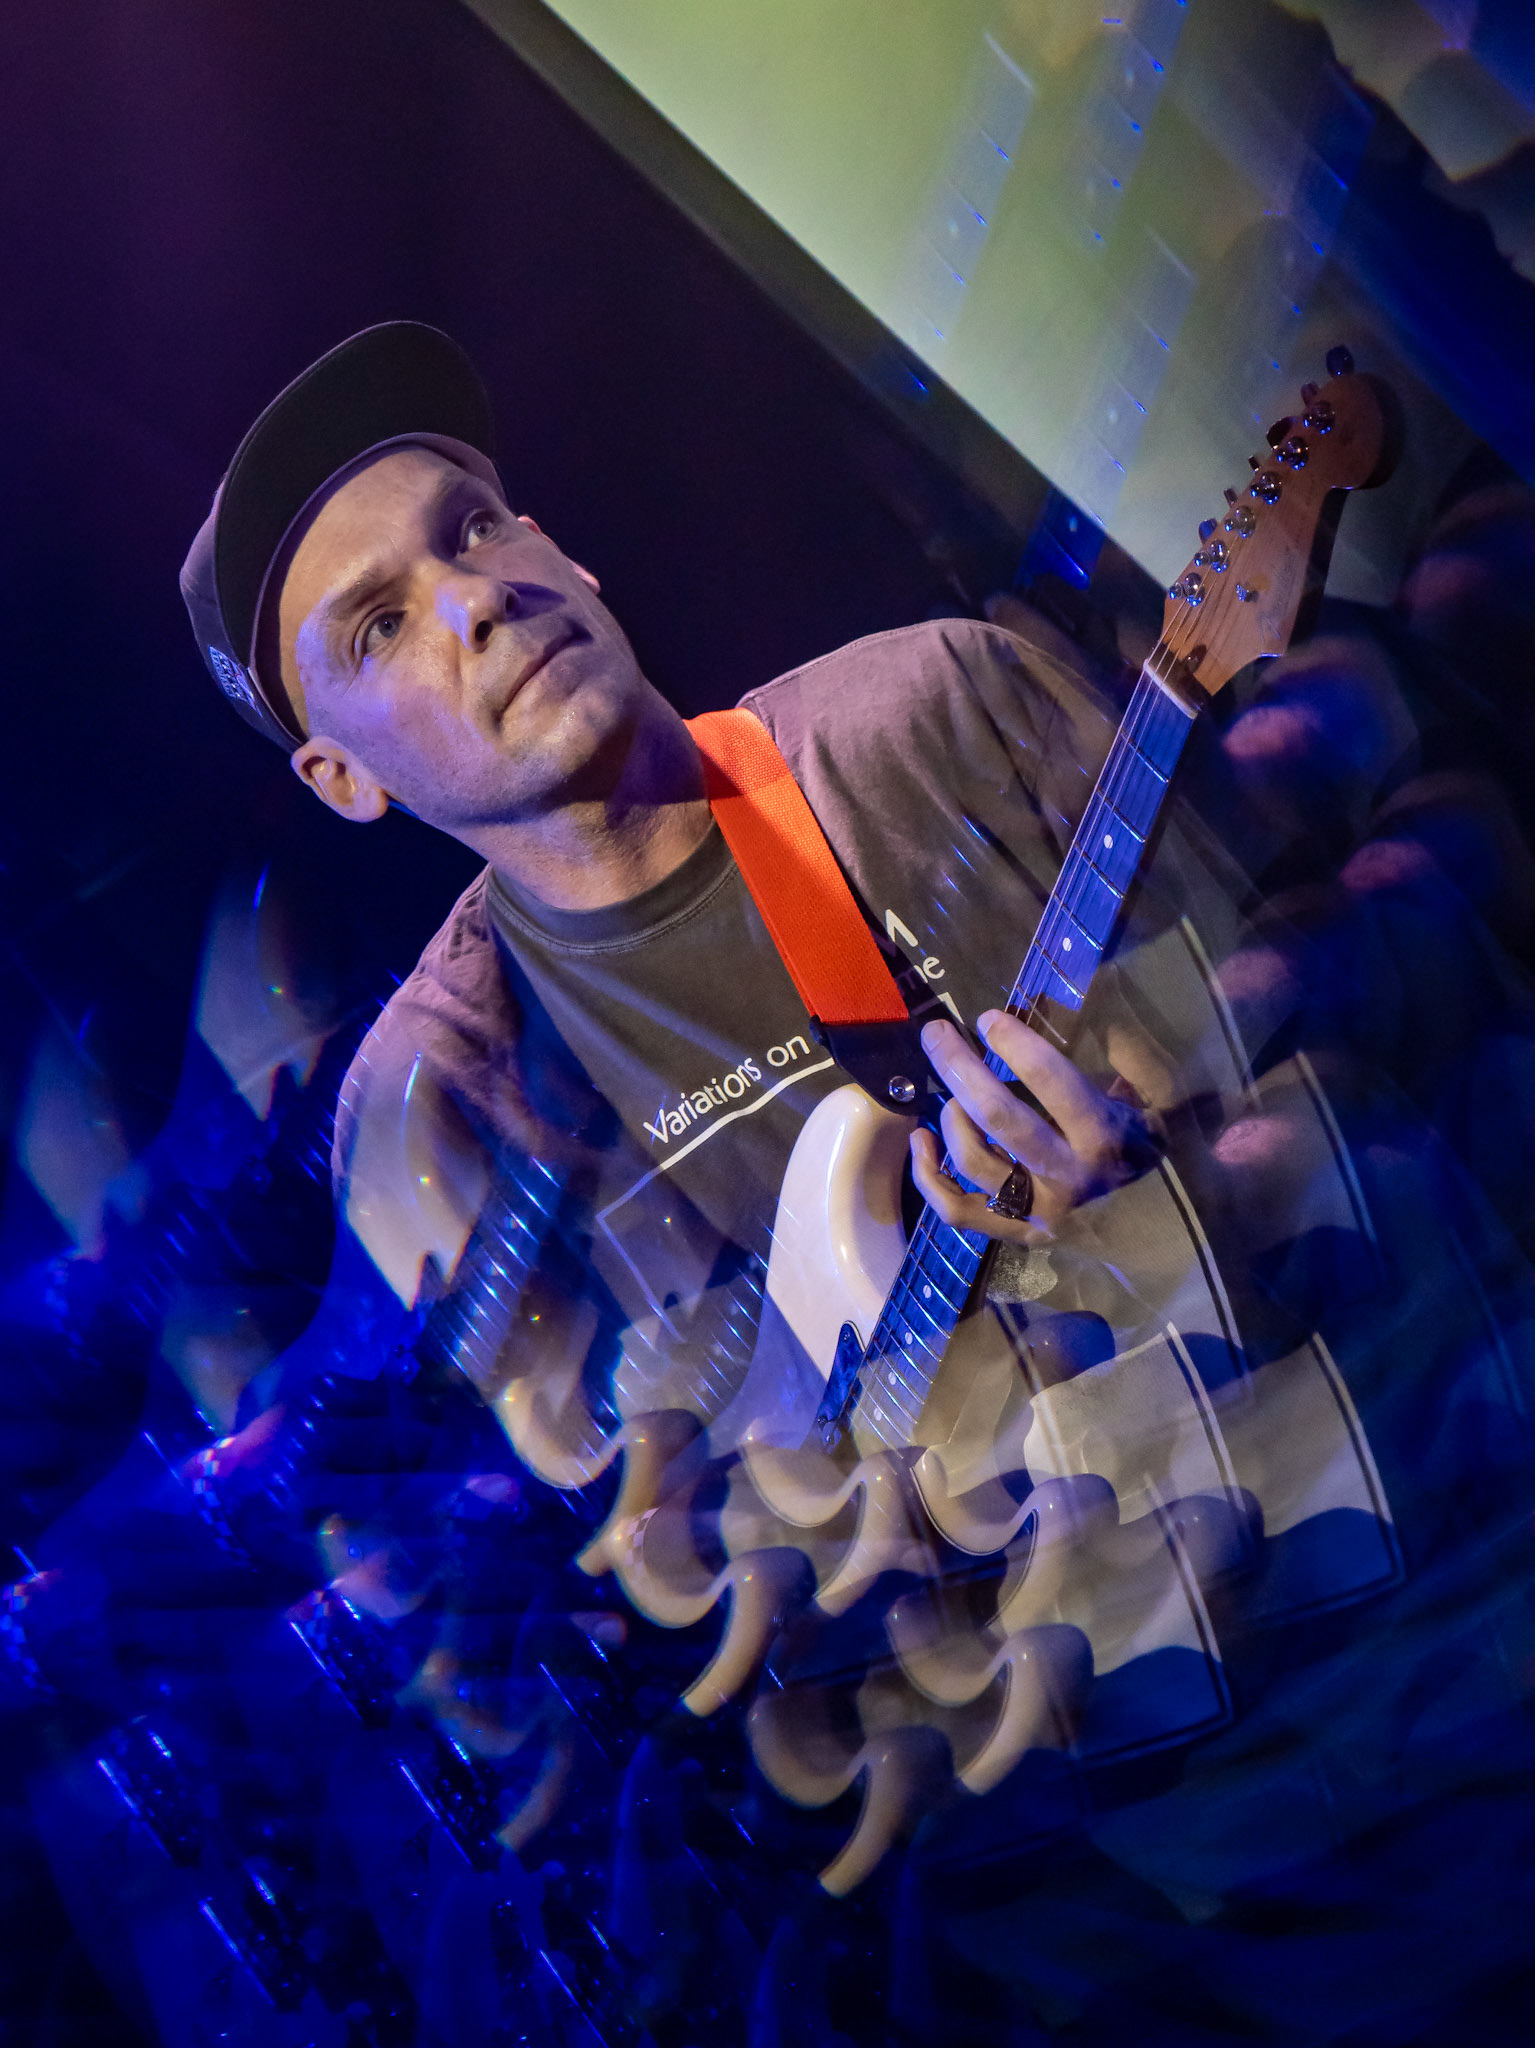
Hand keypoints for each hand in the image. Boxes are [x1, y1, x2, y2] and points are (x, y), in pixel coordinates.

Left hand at [909, 1010, 1159, 1244]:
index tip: (987, 1019)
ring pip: (972, 1161)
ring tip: (951, 1098)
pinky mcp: (1015, 1235)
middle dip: (959, 1066)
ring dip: (951, 1118)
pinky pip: (956, 1210)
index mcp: (1103, 1137)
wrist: (1153, 1232)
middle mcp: (1068, 1177)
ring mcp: (1038, 1212)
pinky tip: (922, 1141)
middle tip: (936, 1034)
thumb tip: (1106, 1000)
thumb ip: (1134, 1055)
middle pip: (998, 1116)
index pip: (1052, 1081)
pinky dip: (928, 1176)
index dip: (1015, 1044)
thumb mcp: (1157, 1100)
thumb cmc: (1142, 1150)